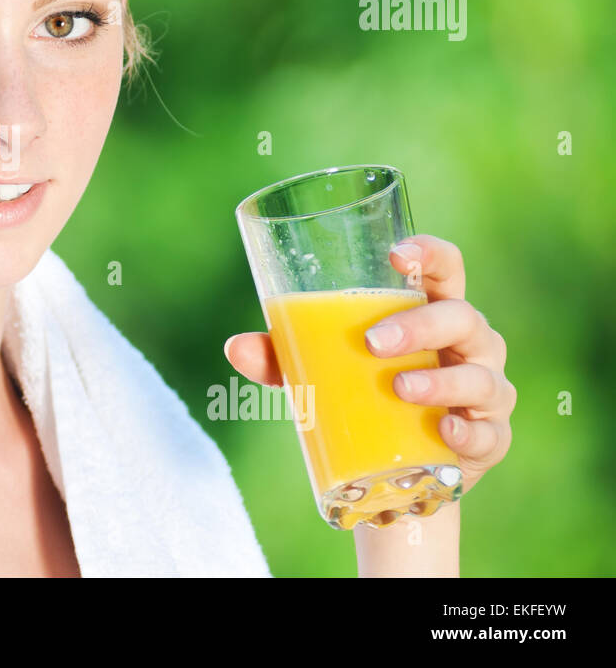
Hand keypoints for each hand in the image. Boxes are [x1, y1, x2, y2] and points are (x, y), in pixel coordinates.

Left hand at [224, 233, 514, 496]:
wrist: (397, 471)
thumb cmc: (363, 395)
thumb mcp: (319, 372)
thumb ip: (280, 357)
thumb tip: (235, 346)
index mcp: (432, 312)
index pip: (446, 270)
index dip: (430, 253)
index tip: (396, 252)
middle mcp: (469, 345)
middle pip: (461, 318)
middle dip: (419, 325)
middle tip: (373, 341)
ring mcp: (486, 391)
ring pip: (479, 375)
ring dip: (440, 380)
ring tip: (399, 387)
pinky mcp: (490, 438)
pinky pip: (490, 432)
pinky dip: (469, 430)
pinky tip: (445, 429)